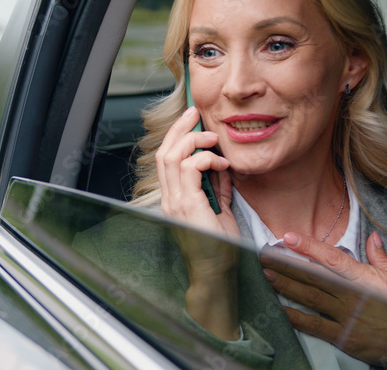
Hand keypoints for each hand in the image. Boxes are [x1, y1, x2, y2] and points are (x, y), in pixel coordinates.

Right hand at [156, 106, 237, 237]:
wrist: (216, 273)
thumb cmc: (219, 247)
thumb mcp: (220, 210)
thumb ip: (218, 188)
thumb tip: (222, 167)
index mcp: (174, 198)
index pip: (166, 158)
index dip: (176, 136)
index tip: (192, 120)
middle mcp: (169, 198)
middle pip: (164, 151)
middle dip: (179, 128)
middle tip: (195, 113)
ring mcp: (175, 202)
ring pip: (172, 156)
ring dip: (193, 140)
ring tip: (213, 139)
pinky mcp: (187, 205)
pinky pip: (190, 169)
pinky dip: (206, 159)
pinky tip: (222, 164)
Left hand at [260, 232, 386, 369]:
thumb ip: (381, 259)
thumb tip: (372, 239)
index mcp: (365, 279)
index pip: (331, 258)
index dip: (307, 247)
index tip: (288, 238)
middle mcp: (352, 297)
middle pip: (312, 277)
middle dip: (286, 265)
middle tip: (264, 256)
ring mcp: (347, 319)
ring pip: (310, 299)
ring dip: (286, 286)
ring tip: (268, 276)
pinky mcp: (345, 338)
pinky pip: (315, 326)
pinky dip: (296, 317)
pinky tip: (282, 310)